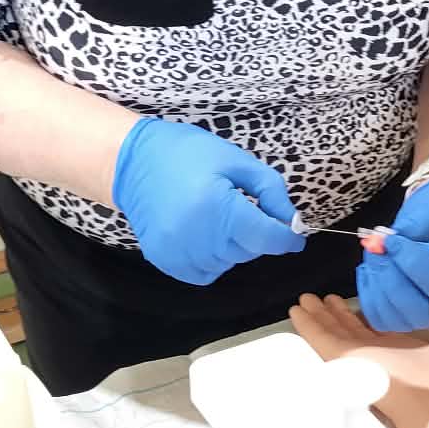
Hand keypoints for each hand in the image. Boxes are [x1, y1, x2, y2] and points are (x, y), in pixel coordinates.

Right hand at [111, 116, 304, 285]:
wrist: (133, 161)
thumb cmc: (188, 154)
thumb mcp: (236, 160)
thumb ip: (270, 191)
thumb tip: (293, 221)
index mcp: (218, 206)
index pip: (267, 238)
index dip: (287, 238)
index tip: (295, 236)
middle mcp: (197, 235)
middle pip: (249, 251)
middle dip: (256, 235)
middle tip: (242, 209)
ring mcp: (178, 251)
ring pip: (228, 264)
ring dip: (234, 247)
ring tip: (219, 220)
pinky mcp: (164, 260)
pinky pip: (204, 274)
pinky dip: (213, 261)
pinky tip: (205, 237)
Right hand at [289, 293, 428, 427]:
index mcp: (399, 351)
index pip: (374, 331)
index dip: (361, 316)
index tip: (351, 302)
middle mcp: (376, 355)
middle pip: (349, 330)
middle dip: (335, 314)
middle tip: (320, 298)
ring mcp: (358, 359)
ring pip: (333, 333)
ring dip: (318, 315)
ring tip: (305, 299)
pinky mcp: (344, 361)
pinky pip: (322, 339)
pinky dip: (308, 325)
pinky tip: (296, 311)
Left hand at [357, 173, 428, 331]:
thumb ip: (420, 225)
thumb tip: (388, 243)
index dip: (412, 264)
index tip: (392, 240)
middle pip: (421, 313)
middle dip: (392, 283)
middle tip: (377, 250)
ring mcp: (427, 305)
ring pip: (398, 320)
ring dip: (378, 290)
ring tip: (372, 256)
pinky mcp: (406, 304)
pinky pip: (383, 317)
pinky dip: (369, 298)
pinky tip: (367, 270)